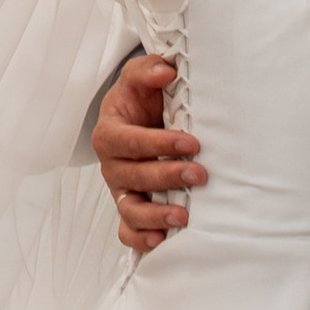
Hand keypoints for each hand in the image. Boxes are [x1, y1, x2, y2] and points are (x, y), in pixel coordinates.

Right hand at [94, 53, 202, 257]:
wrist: (137, 117)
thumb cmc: (140, 99)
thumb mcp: (139, 77)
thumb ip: (148, 70)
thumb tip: (165, 72)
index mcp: (110, 133)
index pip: (129, 142)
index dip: (158, 144)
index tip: (191, 143)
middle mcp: (112, 165)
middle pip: (133, 177)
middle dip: (167, 177)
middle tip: (199, 175)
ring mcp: (120, 190)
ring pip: (129, 209)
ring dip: (155, 214)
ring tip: (183, 216)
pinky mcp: (129, 208)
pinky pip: (127, 231)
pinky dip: (141, 239)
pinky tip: (164, 240)